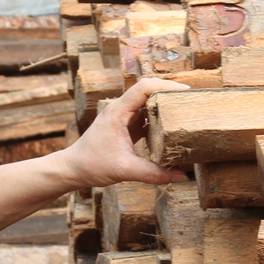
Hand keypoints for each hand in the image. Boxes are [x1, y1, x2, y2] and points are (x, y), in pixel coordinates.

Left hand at [54, 76, 190, 189]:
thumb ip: (154, 174)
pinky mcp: (124, 126)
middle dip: (169, 92)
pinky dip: (158, 117)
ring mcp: (122, 117)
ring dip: (165, 104)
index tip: (185, 93)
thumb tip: (182, 176)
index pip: (144, 87)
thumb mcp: (126, 171)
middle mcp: (120, 109)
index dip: (166, 86)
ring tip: (185, 110)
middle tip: (192, 100)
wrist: (72, 169)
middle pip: (148, 90)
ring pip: (147, 102)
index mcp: (118, 112)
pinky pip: (145, 115)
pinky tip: (171, 126)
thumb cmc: (92, 166)